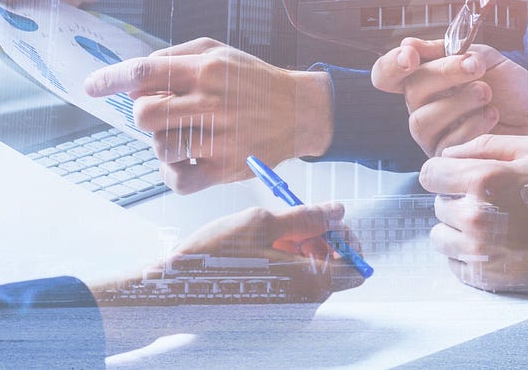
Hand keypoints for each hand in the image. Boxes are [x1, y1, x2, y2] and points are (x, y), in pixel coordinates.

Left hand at [82, 38, 334, 193]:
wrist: (300, 110)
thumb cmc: (253, 81)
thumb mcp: (219, 52)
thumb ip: (175, 58)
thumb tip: (135, 77)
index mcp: (207, 69)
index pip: (146, 71)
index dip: (112, 79)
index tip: (91, 86)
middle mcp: (213, 102)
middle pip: (145, 113)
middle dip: (143, 114)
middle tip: (161, 113)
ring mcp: (220, 138)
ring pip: (160, 146)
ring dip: (162, 141)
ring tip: (184, 134)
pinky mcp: (226, 168)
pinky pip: (178, 180)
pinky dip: (171, 173)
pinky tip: (182, 161)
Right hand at [90, 203, 365, 305]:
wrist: (172, 294)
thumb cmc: (213, 258)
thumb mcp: (261, 223)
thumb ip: (306, 217)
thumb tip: (338, 211)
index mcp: (309, 284)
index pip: (356, 266)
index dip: (345, 238)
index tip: (323, 219)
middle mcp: (304, 306)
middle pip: (334, 270)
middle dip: (318, 242)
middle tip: (288, 223)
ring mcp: (286, 314)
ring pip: (310, 276)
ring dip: (297, 252)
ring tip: (263, 239)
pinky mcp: (269, 316)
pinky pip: (289, 287)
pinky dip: (281, 267)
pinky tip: (253, 256)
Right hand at [373, 39, 527, 159]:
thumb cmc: (512, 88)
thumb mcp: (483, 58)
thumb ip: (449, 50)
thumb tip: (407, 44)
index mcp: (427, 80)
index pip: (387, 74)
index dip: (391, 64)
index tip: (411, 55)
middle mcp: (424, 108)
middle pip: (410, 92)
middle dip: (443, 74)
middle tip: (475, 66)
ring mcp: (434, 136)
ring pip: (422, 121)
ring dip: (457, 102)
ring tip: (487, 93)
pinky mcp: (450, 160)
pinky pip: (446, 144)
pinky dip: (472, 125)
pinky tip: (493, 116)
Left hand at [419, 135, 527, 293]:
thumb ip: (485, 145)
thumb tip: (447, 155)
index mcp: (483, 179)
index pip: (429, 175)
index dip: (444, 174)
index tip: (458, 178)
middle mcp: (476, 216)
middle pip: (438, 205)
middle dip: (458, 201)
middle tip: (491, 202)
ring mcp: (480, 251)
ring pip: (440, 236)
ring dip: (458, 229)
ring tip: (491, 224)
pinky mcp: (486, 278)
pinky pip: (454, 263)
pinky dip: (467, 255)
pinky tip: (495, 245)